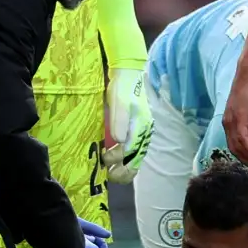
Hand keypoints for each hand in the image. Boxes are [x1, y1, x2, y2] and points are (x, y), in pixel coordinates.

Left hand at [101, 68, 154, 182]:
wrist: (128, 75)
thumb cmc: (123, 88)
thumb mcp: (119, 102)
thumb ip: (119, 121)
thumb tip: (119, 141)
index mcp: (140, 129)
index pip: (132, 155)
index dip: (118, 162)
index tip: (105, 159)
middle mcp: (142, 135)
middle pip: (136, 163)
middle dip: (121, 172)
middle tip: (106, 172)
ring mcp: (138, 135)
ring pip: (133, 160)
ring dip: (120, 167)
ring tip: (106, 168)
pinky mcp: (133, 132)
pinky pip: (130, 152)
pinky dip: (120, 159)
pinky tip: (110, 158)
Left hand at [220, 62, 247, 168]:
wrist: (247, 77)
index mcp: (229, 124)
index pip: (233, 145)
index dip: (243, 156)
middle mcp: (227, 125)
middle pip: (234, 149)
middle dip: (246, 161)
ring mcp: (232, 122)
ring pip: (238, 147)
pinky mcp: (239, 119)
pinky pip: (243, 139)